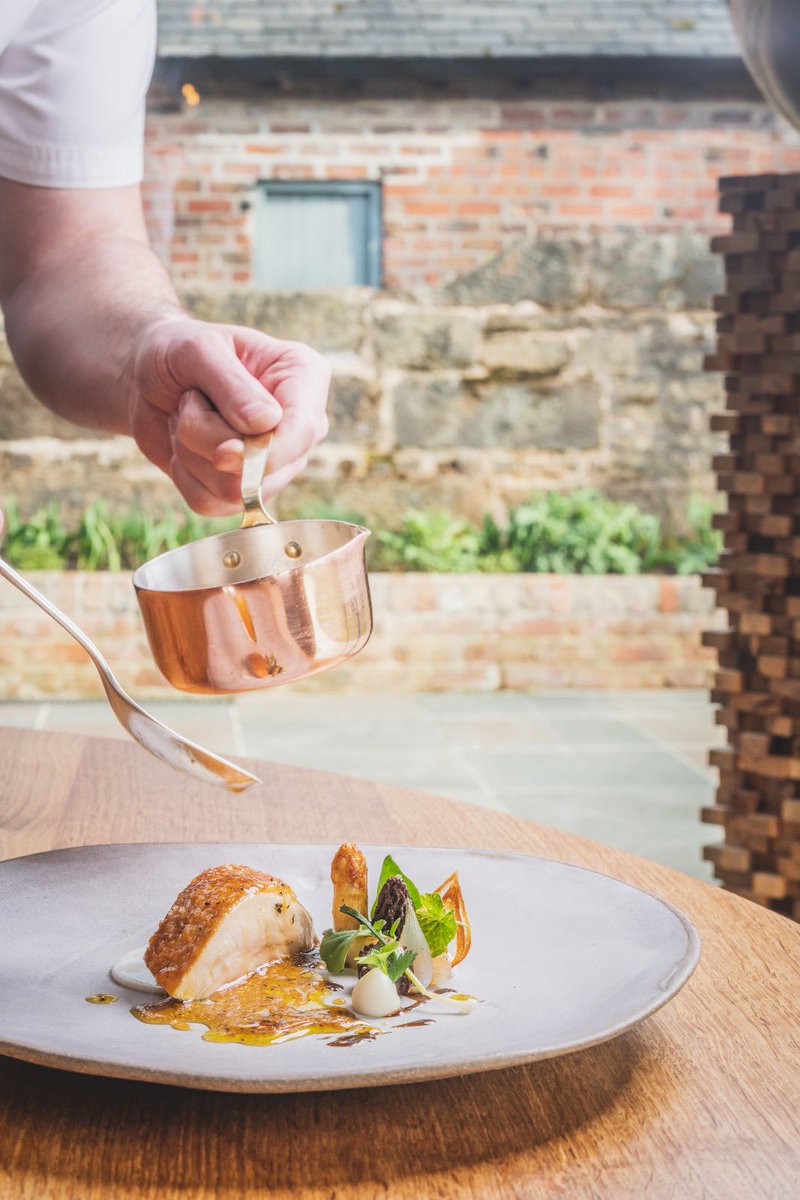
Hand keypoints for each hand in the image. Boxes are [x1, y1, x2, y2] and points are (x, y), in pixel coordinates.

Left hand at [128, 316, 329, 514]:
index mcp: (304, 377)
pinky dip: (183, 475)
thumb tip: (266, 425)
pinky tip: (184, 444)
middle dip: (209, 441)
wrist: (148, 375)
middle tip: (189, 400)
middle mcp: (299, 426)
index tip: (222, 452)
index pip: (303, 430)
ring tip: (185, 416)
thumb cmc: (178, 352)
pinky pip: (210, 503)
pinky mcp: (244, 488)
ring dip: (191, 452)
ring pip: (234, 490)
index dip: (265, 452)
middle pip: (264, 469)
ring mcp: (276, 462)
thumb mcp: (198, 350)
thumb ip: (232, 384)